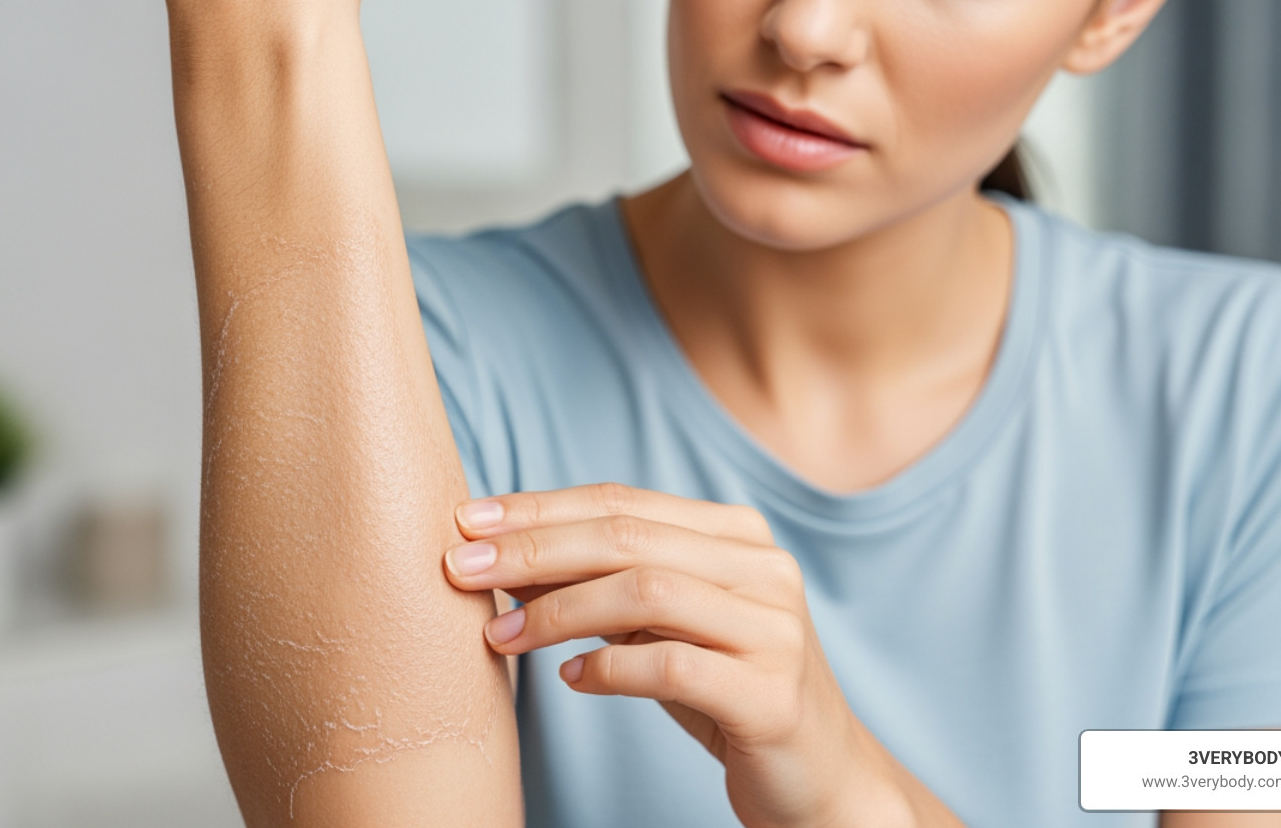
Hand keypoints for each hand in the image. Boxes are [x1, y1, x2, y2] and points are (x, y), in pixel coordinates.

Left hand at [443, 482, 901, 827]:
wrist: (820, 777)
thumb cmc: (725, 690)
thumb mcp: (665, 624)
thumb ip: (606, 582)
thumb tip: (500, 552)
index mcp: (738, 534)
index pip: (622, 503)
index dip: (539, 507)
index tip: (467, 520)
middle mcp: (763, 568)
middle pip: (628, 537)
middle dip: (533, 548)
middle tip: (461, 567)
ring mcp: (775, 629)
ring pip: (647, 592)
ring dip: (559, 610)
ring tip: (501, 634)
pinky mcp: (773, 695)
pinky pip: (673, 669)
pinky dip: (609, 670)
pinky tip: (570, 679)